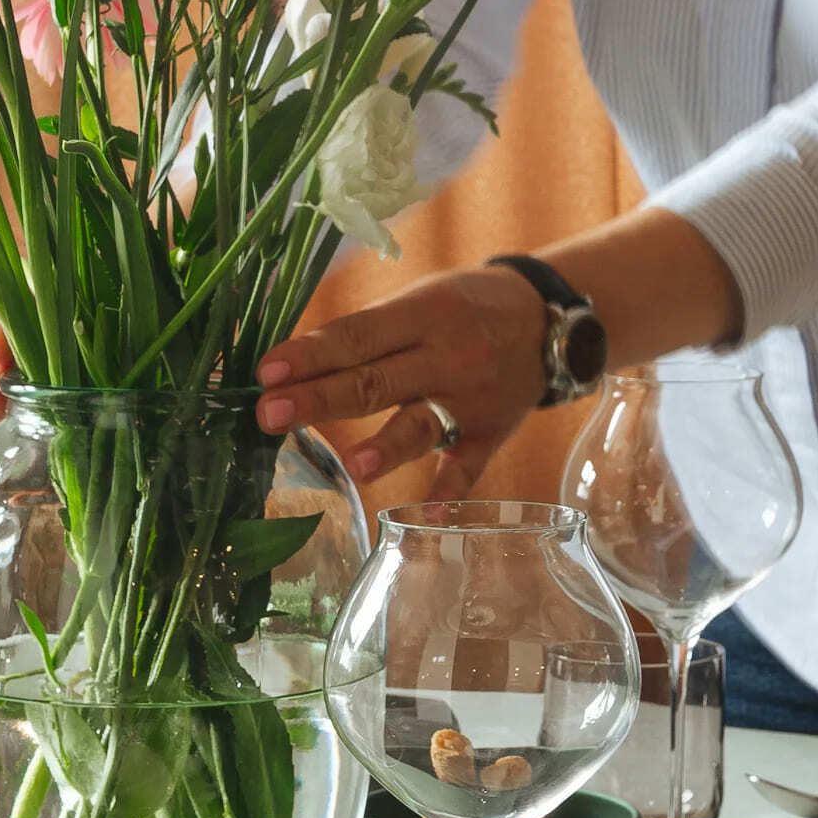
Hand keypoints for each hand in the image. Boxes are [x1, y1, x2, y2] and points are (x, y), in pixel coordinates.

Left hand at [256, 266, 546, 497]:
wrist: (550, 323)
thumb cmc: (463, 308)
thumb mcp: (419, 300)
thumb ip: (367, 333)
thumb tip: (291, 367)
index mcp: (421, 314)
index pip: (357, 336)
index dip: (311, 355)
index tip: (266, 373)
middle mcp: (446, 356)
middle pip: (376, 382)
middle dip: (321, 399)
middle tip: (270, 415)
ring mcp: (472, 400)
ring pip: (422, 426)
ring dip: (387, 447)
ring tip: (353, 467)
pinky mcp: (492, 435)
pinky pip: (469, 468)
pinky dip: (450, 493)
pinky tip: (428, 516)